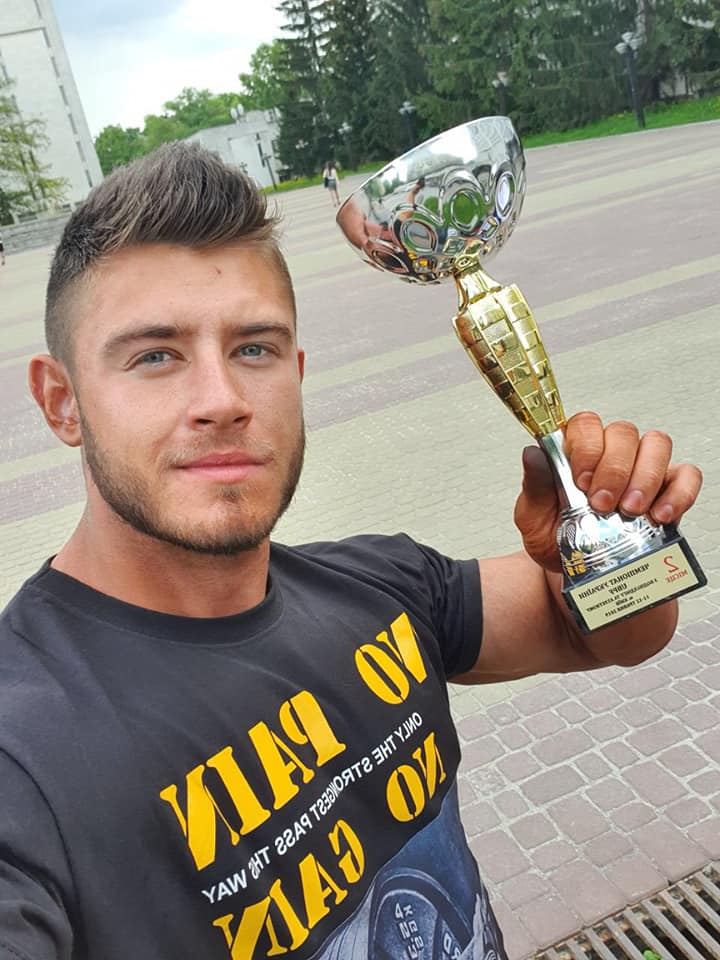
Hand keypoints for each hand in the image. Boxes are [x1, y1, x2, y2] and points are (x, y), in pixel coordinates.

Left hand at [513, 411, 702, 571]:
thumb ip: (535, 486)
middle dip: (614, 469)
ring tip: (630, 510)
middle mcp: (612, 453)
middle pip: (623, 433)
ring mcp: (643, 468)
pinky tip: (660, 515)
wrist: (580, 574)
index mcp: (576, 451)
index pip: (586, 424)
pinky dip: (678, 493)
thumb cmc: (556, 540)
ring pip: (656, 445)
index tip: (581, 480)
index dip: (586, 446)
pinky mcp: (669, 489)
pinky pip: (686, 476)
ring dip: (645, 477)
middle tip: (603, 504)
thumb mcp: (533, 517)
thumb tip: (532, 454)